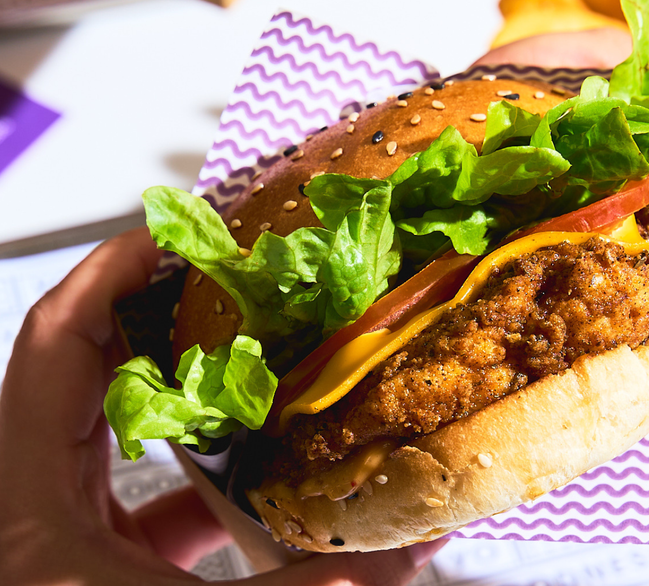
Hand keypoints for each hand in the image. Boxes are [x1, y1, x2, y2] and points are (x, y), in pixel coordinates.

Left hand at [0, 228, 443, 584]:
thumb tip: (410, 549)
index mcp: (30, 492)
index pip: (58, 339)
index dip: (114, 272)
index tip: (178, 232)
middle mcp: (32, 495)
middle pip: (88, 367)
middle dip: (163, 319)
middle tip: (237, 289)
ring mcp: (56, 524)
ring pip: (114, 430)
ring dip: (185, 397)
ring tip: (257, 367)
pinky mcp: (83, 552)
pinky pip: (136, 490)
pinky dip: (193, 473)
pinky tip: (250, 482)